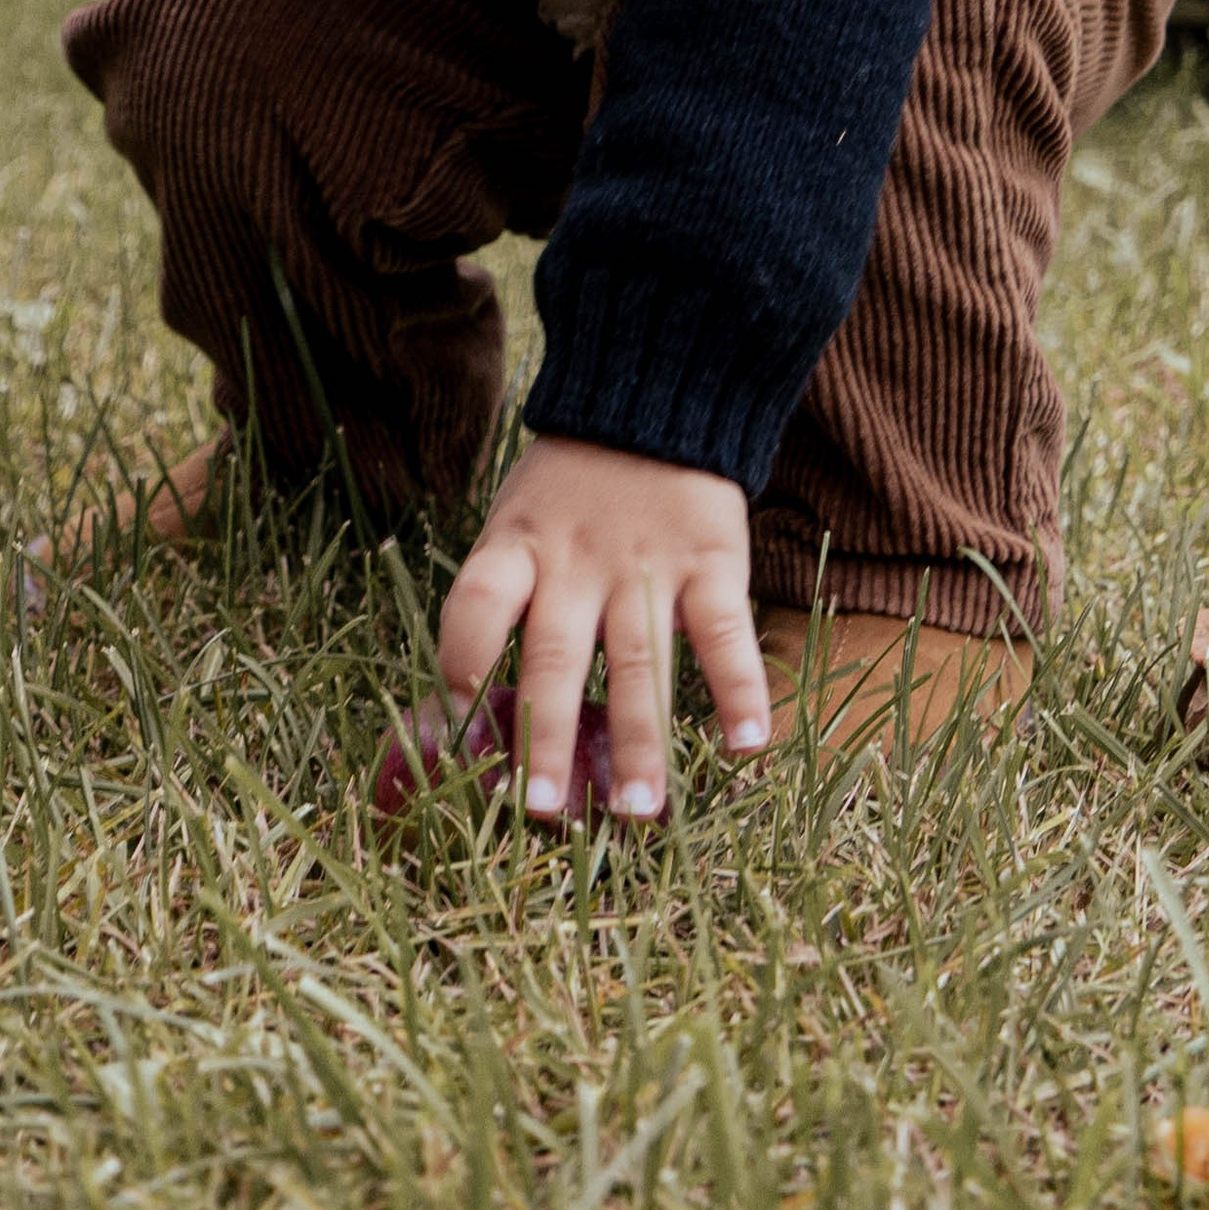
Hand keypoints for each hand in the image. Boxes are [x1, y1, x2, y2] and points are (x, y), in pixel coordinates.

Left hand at [435, 436, 771, 819]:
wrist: (653, 399)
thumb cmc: (573, 484)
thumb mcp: (519, 519)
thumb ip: (506, 595)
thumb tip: (473, 705)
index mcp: (517, 546)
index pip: (474, 604)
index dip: (463, 660)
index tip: (462, 722)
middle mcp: (575, 562)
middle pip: (555, 656)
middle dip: (547, 737)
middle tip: (542, 810)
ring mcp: (646, 565)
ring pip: (639, 663)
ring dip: (640, 741)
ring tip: (639, 811)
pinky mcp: (710, 562)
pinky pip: (724, 635)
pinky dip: (738, 691)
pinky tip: (746, 747)